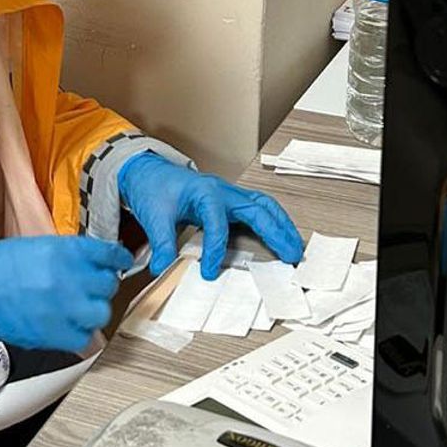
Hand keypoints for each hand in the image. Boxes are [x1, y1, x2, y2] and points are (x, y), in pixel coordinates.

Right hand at [0, 237, 133, 351]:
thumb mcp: (34, 246)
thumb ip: (66, 255)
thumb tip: (88, 263)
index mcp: (65, 251)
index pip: (110, 254)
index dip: (117, 260)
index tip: (118, 263)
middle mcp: (70, 278)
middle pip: (108, 286)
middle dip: (99, 287)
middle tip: (87, 288)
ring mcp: (65, 308)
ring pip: (100, 313)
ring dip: (91, 311)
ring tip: (76, 309)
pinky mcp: (55, 334)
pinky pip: (84, 339)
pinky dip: (78, 334)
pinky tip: (65, 326)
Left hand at [118, 153, 303, 279]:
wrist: (151, 173)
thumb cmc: (155, 190)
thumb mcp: (154, 217)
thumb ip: (161, 243)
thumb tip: (161, 267)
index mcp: (204, 192)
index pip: (216, 223)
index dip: (215, 250)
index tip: (209, 272)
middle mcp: (223, 191)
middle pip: (257, 209)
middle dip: (275, 233)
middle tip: (290, 257)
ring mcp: (231, 194)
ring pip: (265, 206)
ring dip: (282, 225)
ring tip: (295, 247)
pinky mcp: (232, 200)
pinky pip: (260, 208)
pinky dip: (274, 221)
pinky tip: (281, 236)